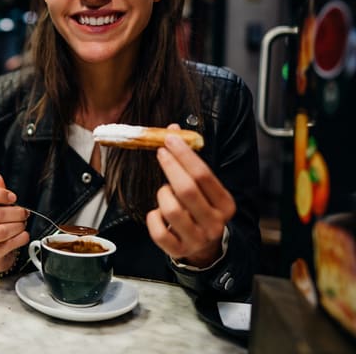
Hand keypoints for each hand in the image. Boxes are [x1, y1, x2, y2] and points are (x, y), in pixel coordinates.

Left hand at [145, 124, 235, 267]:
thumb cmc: (201, 210)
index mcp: (225, 204)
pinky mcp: (178, 250)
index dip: (184, 155)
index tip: (170, 139)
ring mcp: (196, 238)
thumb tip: (173, 130)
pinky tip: (157, 213)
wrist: (205, 248)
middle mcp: (214, 223)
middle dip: (171, 166)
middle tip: (161, 152)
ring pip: (171, 209)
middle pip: (187, 190)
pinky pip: (159, 231)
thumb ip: (190, 161)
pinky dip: (153, 217)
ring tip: (165, 191)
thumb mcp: (204, 188)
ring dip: (162, 194)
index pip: (204, 175)